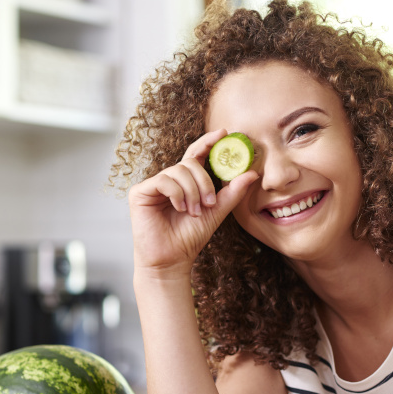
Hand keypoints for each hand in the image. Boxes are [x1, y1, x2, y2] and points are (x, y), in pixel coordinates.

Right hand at [129, 129, 258, 278]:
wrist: (172, 259)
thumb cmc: (191, 237)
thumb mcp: (217, 212)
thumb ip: (232, 192)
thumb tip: (252, 173)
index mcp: (186, 182)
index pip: (196, 154)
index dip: (208, 141)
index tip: (224, 133)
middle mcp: (169, 180)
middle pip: (190, 163)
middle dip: (204, 182)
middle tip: (209, 203)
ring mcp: (154, 185)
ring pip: (178, 171)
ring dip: (192, 193)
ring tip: (194, 212)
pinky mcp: (140, 192)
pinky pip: (164, 180)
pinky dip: (177, 194)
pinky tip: (180, 209)